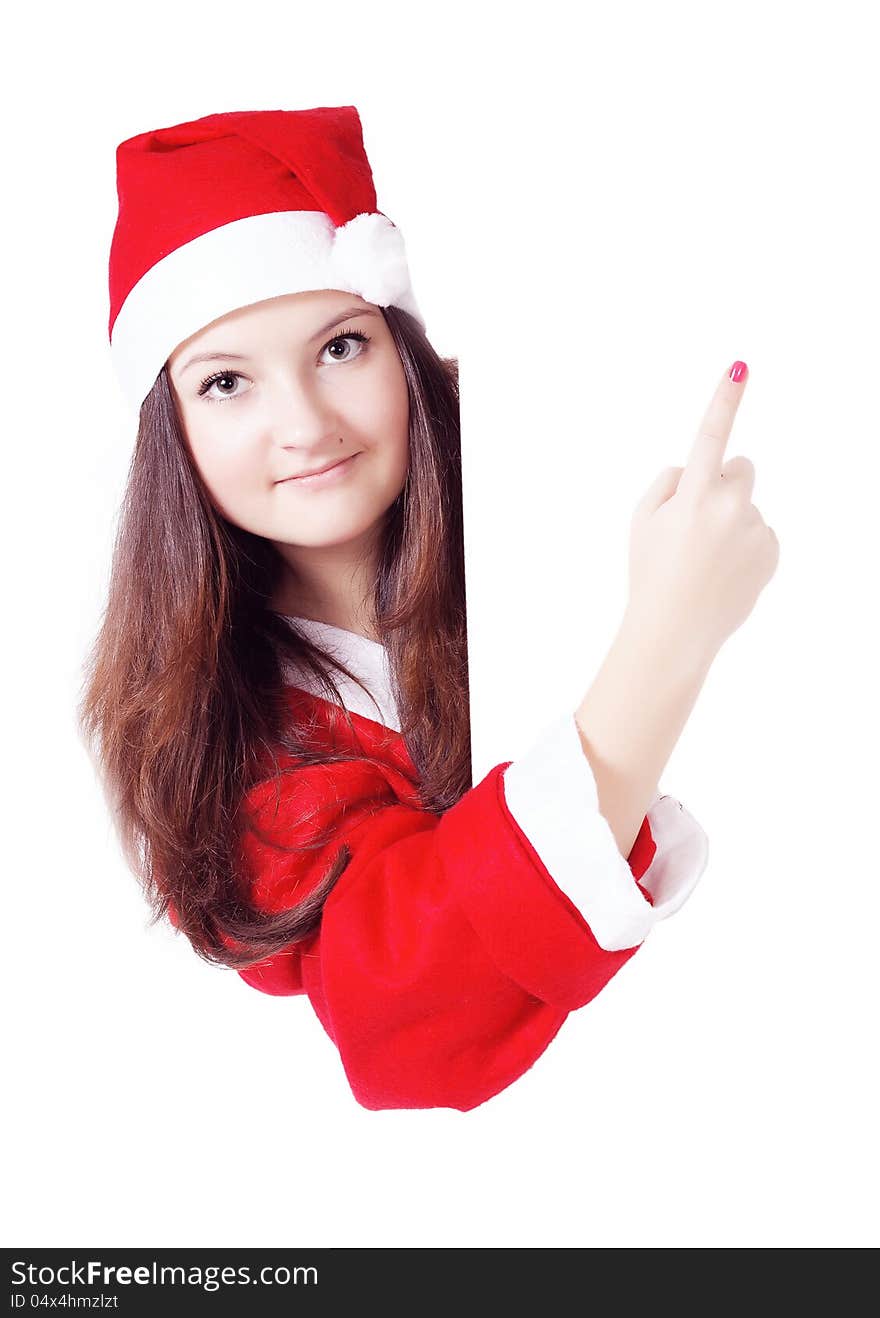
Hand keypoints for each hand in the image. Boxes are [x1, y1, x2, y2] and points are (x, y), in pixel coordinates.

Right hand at [624, 362, 779, 661]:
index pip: (710, 436)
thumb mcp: (639, 522)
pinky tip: (723, 572)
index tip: (741, 367)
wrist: (674, 632)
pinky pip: (759, 533)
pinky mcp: (771, 552)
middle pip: (741, 468)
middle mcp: (729, 508)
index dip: (724, 399)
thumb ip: (666, 485)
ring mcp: (754, 531)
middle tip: (698, 518)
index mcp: (692, 496)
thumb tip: (694, 470)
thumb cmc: (650, 574)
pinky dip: (743, 546)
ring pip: (747, 506)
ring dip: (730, 522)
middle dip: (725, 481)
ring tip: (705, 560)